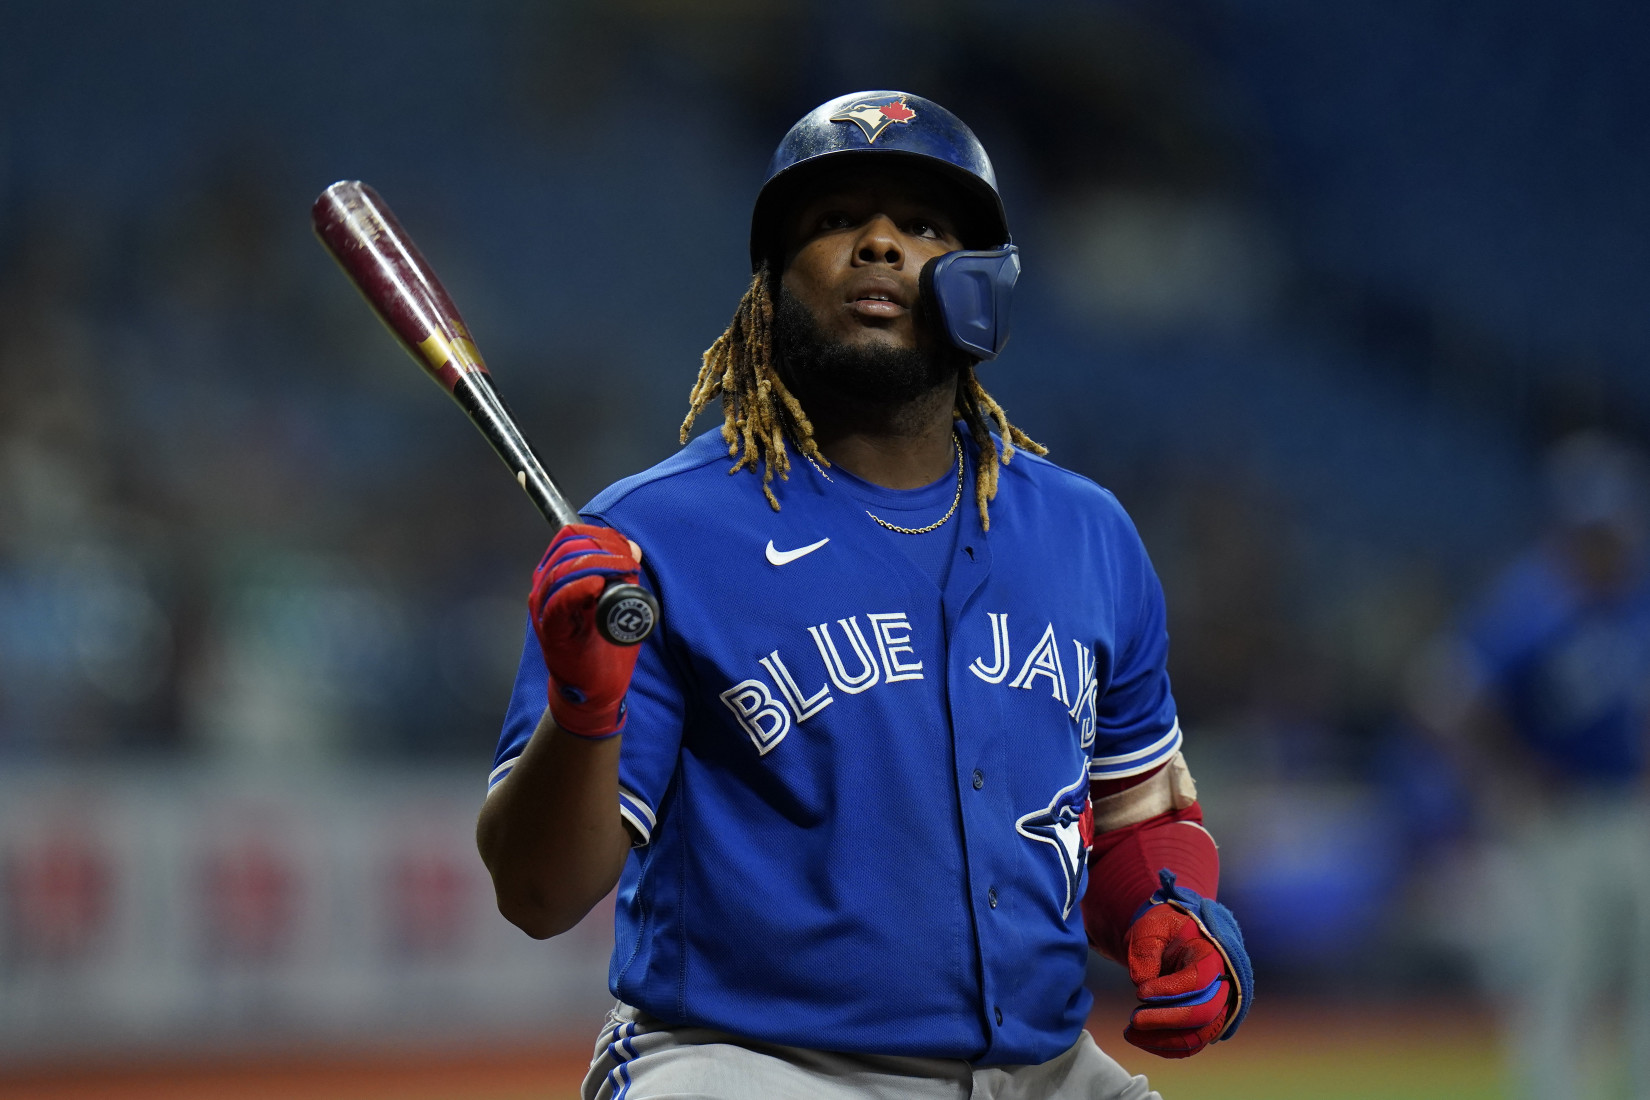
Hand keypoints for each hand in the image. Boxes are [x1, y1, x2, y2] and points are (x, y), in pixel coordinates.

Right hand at [528, 524, 644, 737]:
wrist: (595, 689)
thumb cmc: (605, 646)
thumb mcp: (621, 602)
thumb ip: (623, 574)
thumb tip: (632, 548)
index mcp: (560, 575)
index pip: (570, 536)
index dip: (601, 536)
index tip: (627, 550)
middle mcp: (546, 586)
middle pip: (567, 547)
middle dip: (603, 548)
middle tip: (628, 564)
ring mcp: (545, 608)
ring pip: (562, 569)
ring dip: (597, 563)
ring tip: (622, 572)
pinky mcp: (550, 630)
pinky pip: (558, 601)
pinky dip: (578, 588)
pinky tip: (597, 585)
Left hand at [1123, 870, 1251, 1057]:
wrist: (1174, 939)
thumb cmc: (1165, 930)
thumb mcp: (1152, 927)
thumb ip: (1146, 949)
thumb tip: (1141, 982)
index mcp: (1212, 956)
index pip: (1199, 979)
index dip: (1171, 990)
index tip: (1140, 993)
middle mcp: (1222, 986)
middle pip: (1204, 1013)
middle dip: (1166, 1020)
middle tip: (1134, 1019)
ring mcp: (1216, 1008)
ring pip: (1198, 1036)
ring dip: (1163, 1039)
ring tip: (1131, 1032)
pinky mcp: (1204, 1024)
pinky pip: (1190, 1044)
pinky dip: (1166, 1047)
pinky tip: (1141, 1039)